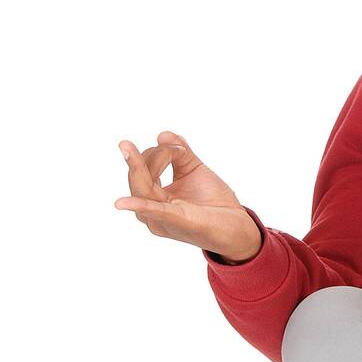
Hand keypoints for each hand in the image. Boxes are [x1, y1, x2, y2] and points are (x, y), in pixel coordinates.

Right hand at [114, 131, 261, 261]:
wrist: (238, 227)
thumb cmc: (214, 202)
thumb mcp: (195, 170)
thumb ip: (181, 152)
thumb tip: (163, 134)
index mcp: (156, 199)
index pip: (146, 171)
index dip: (159, 152)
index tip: (180, 146)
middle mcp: (155, 212)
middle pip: (140, 180)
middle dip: (142, 159)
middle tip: (129, 143)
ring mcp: (165, 219)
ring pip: (144, 191)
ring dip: (137, 168)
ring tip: (126, 148)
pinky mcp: (180, 222)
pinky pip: (158, 213)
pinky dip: (141, 206)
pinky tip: (123, 203)